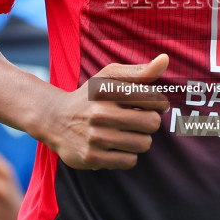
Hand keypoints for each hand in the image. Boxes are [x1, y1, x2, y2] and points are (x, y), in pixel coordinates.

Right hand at [34, 54, 169, 169]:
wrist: (54, 120)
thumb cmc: (90, 96)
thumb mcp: (109, 77)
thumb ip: (140, 71)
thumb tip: (165, 59)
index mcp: (107, 90)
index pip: (153, 98)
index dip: (159, 103)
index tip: (151, 105)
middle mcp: (100, 113)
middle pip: (152, 123)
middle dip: (150, 122)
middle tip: (138, 120)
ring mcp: (95, 137)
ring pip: (143, 144)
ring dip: (140, 140)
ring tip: (126, 133)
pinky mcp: (91, 157)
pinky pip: (130, 161)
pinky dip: (127, 155)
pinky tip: (116, 146)